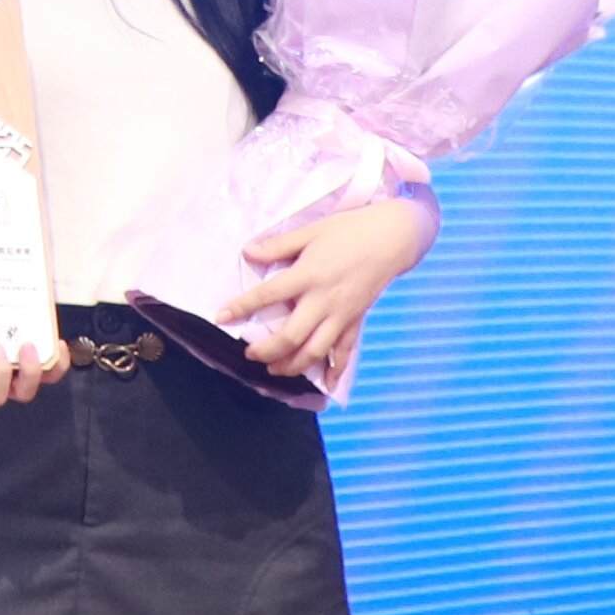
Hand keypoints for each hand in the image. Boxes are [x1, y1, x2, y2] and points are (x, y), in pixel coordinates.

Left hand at [224, 193, 432, 380]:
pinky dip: (336, 370)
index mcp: (308, 274)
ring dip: (293, 365)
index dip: (241, 307)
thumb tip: (248, 253)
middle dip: (267, 351)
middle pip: (291, 336)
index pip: (268, 295)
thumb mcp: (311, 230)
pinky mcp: (356, 319)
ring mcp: (342, 314)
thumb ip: (279, 246)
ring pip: (315, 350)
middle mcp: (324, 300)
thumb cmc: (350, 229)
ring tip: (275, 369)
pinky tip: (325, 384)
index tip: (220, 317)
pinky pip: (345, 350)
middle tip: (250, 354)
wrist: (393, 237)